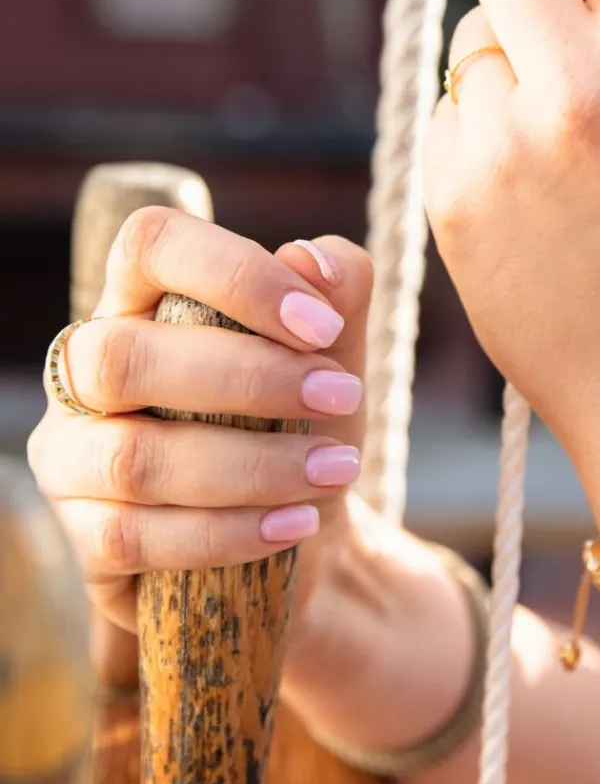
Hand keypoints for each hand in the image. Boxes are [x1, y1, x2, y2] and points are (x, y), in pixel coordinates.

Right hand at [29, 209, 368, 628]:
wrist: (306, 536)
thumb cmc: (306, 423)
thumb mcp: (338, 358)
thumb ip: (339, 297)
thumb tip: (316, 259)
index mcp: (142, 301)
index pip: (150, 244)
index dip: (234, 275)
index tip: (321, 326)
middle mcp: (88, 371)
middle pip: (124, 357)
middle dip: (248, 379)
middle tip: (342, 397)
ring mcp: (73, 458)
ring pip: (133, 459)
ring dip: (251, 466)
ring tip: (334, 469)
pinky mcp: (85, 539)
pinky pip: (135, 538)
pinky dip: (228, 533)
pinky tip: (296, 523)